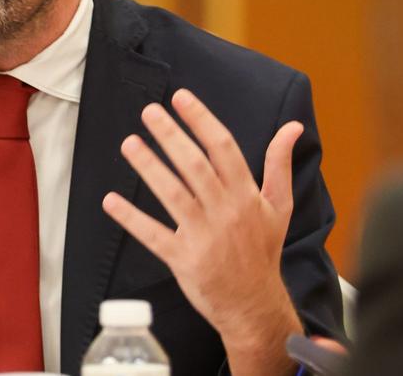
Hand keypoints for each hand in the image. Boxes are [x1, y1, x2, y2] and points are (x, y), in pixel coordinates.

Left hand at [102, 88, 303, 375]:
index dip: (201, 120)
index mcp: (247, 195)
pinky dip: (131, 218)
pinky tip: (110, 201)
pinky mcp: (184, 259)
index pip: (224, 148)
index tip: (181, 97)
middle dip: (171, 136)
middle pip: (195, 166)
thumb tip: (292, 127)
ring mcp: (204, 236)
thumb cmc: (263, 250)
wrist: (254, 303)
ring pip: (173, 194)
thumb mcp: (280, 206)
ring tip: (129, 143)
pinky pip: (154, 235)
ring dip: (149, 167)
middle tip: (149, 111)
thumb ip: (279, 164)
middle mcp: (226, 212)